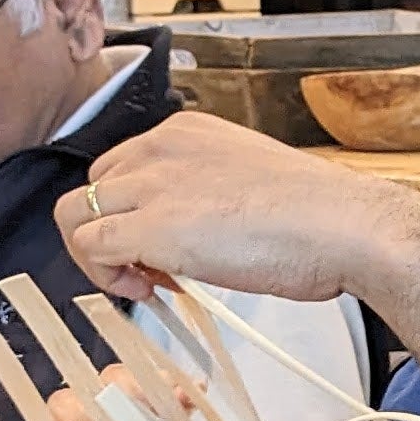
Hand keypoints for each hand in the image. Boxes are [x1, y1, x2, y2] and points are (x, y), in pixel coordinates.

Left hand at [62, 109, 419, 307]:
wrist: (344, 226)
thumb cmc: (317, 217)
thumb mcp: (249, 183)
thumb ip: (209, 195)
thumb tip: (194, 229)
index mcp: (186, 132)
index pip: (123, 168)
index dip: (134, 213)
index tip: (164, 246)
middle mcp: (161, 147)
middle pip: (92, 189)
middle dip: (113, 232)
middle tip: (154, 269)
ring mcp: (152, 184)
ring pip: (75, 215)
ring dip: (100, 256)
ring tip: (146, 281)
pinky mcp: (151, 224)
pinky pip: (90, 247)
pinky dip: (106, 276)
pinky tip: (150, 288)